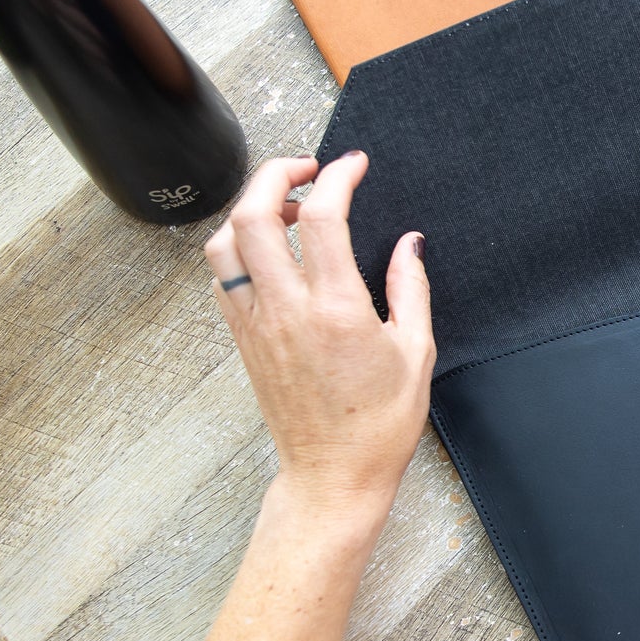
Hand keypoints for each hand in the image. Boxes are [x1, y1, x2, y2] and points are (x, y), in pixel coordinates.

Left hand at [202, 153, 434, 513]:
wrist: (333, 475)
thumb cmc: (379, 424)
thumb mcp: (415, 352)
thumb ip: (411, 288)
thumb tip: (409, 242)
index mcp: (337, 311)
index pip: (322, 217)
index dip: (337, 177)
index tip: (353, 165)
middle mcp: (287, 311)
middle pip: (253, 215)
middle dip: (275, 174)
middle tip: (306, 168)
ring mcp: (256, 325)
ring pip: (224, 243)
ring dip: (248, 210)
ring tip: (285, 210)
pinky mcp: (243, 340)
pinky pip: (223, 277)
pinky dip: (238, 248)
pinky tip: (271, 252)